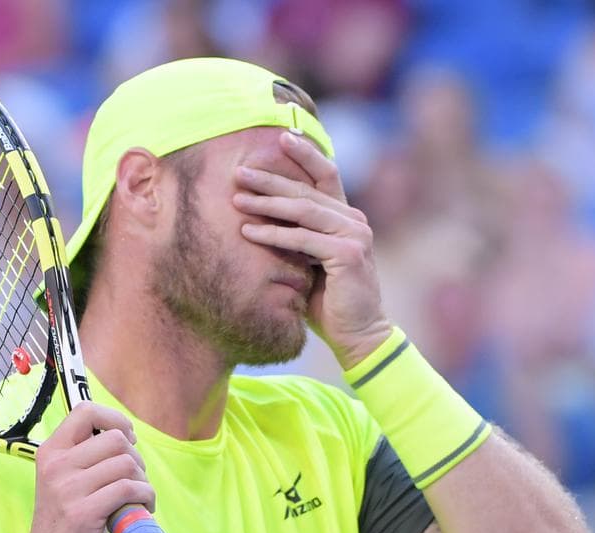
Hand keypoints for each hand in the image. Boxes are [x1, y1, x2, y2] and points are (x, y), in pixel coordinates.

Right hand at [21, 402, 152, 532]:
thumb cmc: (66, 528)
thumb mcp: (64, 484)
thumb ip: (85, 458)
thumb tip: (124, 434)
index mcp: (50, 454)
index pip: (85, 410)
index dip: (115, 420)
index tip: (127, 440)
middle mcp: (56, 467)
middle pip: (115, 439)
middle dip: (135, 458)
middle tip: (133, 482)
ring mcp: (68, 490)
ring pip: (127, 463)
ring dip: (143, 481)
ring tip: (137, 498)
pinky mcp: (85, 514)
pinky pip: (130, 489)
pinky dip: (145, 497)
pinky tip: (141, 510)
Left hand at [233, 131, 391, 367]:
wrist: (358, 335)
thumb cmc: (328, 301)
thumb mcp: (308, 261)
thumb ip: (296, 238)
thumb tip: (257, 218)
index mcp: (347, 217)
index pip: (326, 175)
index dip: (306, 154)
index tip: (281, 136)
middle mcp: (354, 220)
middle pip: (307, 191)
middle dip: (270, 180)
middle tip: (239, 171)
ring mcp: (355, 235)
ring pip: (304, 211)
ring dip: (267, 204)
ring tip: (236, 198)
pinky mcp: (348, 254)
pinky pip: (303, 240)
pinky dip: (274, 234)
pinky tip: (248, 231)